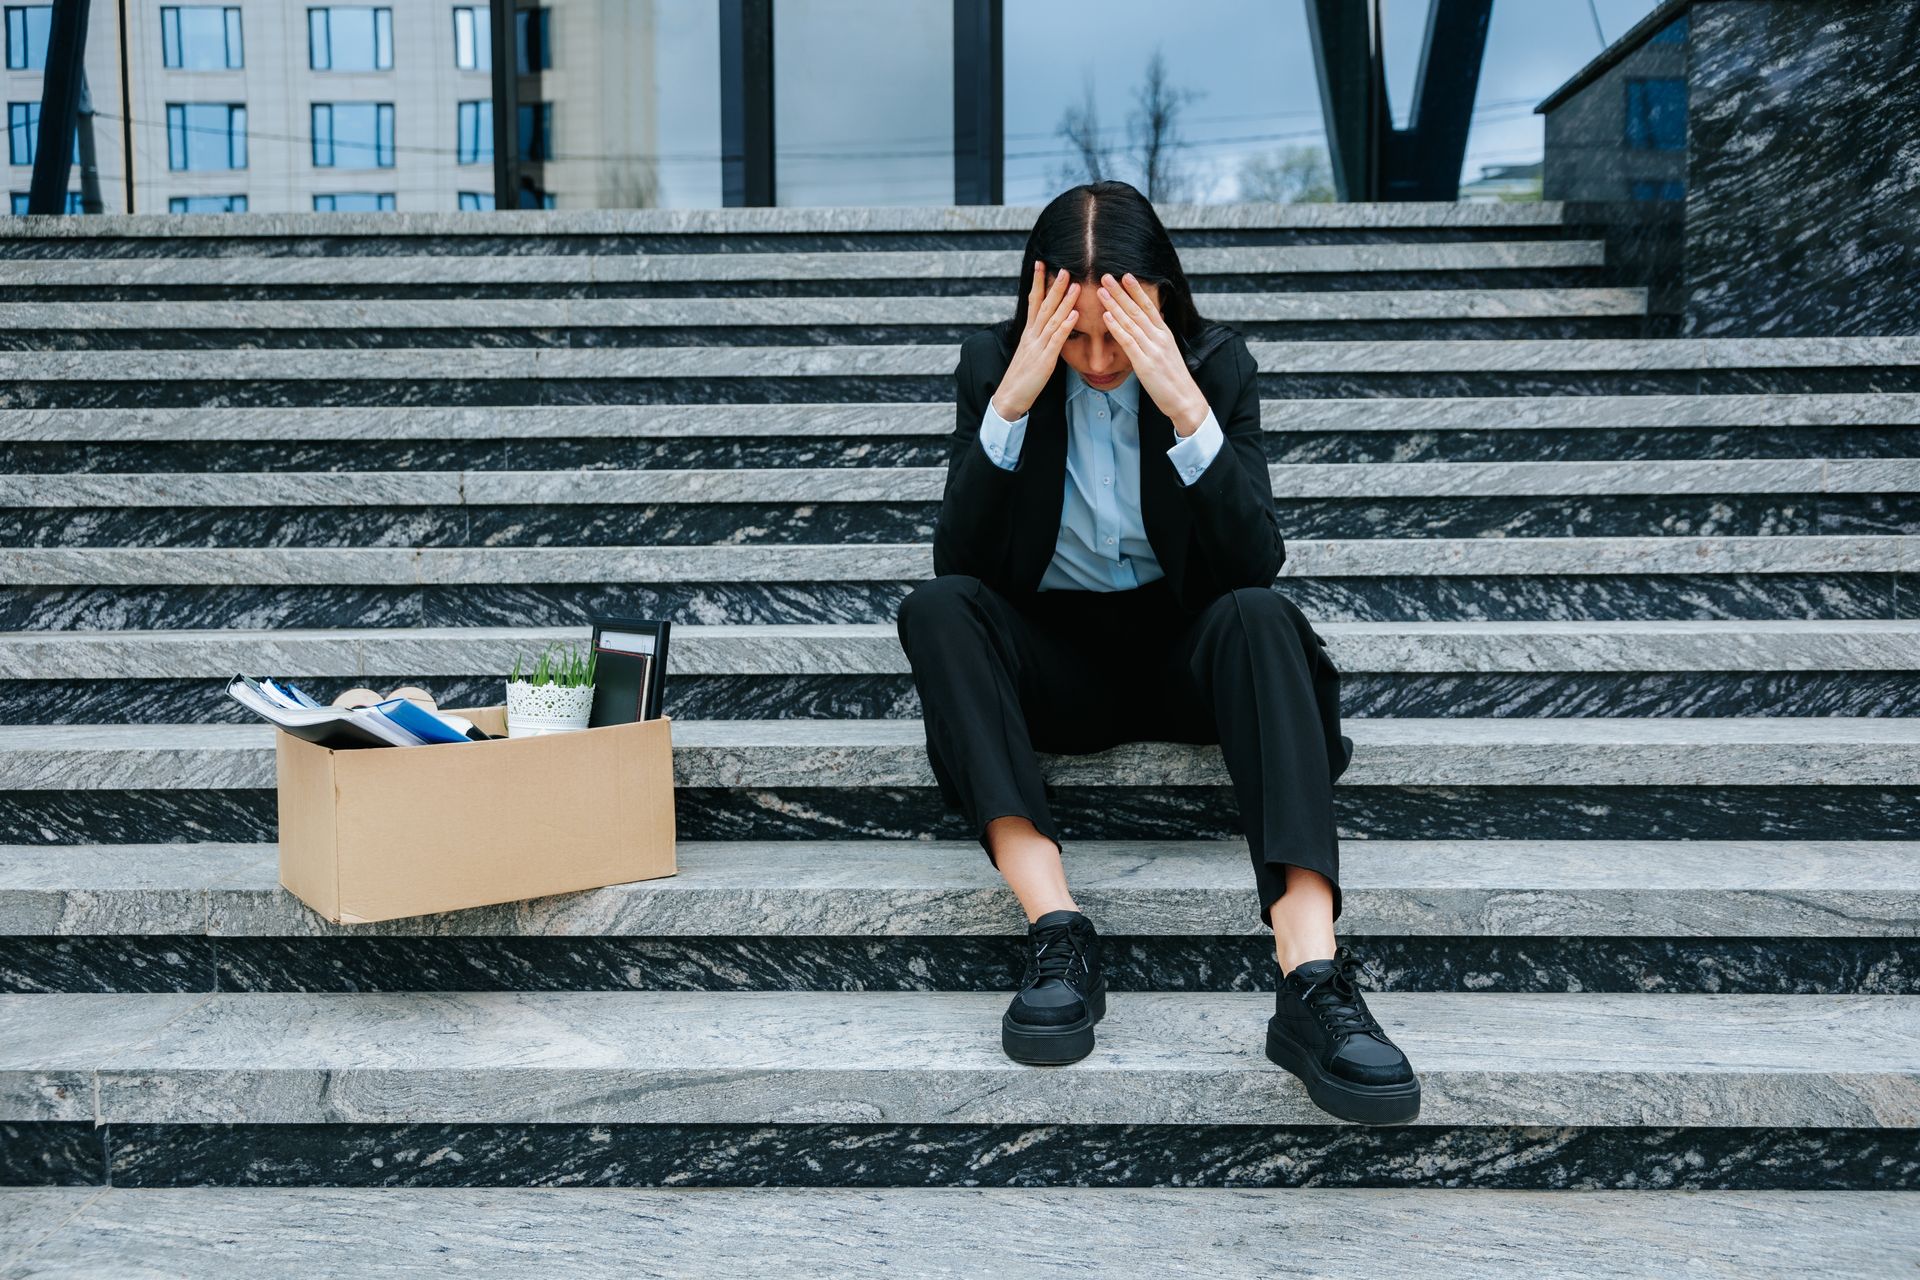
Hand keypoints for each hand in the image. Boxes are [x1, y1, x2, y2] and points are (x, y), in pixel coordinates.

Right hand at [991, 260, 1079, 420]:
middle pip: (1043, 306)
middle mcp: (1032, 336)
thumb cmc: (1021, 378)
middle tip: (1064, 267)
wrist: (1009, 397)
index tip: (1042, 264)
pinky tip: (1074, 314)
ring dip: (1064, 301)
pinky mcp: (1045, 360)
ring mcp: (1038, 347)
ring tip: (1075, 285)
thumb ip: (1036, 338)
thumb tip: (1045, 326)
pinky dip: (1066, 326)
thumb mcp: (1029, 353)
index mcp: (1028, 333)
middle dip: (1054, 286)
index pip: (1033, 302)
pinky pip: (1056, 340)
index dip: (1038, 283)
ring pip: (1052, 319)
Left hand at [1097, 271, 1210, 434]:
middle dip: (1121, 292)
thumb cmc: (1174, 379)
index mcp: (1165, 334)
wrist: (1185, 399)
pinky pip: (1128, 342)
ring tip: (1101, 290)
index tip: (1126, 275)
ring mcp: (1152, 349)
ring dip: (1114, 305)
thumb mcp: (1168, 353)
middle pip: (1137, 309)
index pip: (1149, 306)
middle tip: (1107, 276)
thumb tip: (1153, 324)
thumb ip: (1158, 338)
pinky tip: (1106, 316)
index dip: (1137, 290)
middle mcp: (1159, 337)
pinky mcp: (1145, 363)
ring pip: (1130, 322)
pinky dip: (1117, 327)